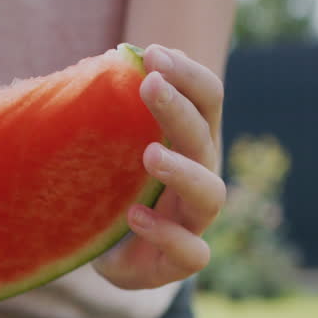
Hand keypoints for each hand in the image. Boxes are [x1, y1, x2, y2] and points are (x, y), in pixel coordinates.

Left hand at [94, 44, 225, 289]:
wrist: (106, 254)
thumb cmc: (110, 186)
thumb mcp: (109, 145)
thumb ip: (112, 111)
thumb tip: (109, 62)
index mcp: (192, 142)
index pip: (208, 99)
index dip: (188, 74)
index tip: (154, 54)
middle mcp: (200, 178)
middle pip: (206, 138)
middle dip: (179, 110)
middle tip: (150, 85)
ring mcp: (192, 222)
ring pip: (211, 194)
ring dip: (183, 171)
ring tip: (150, 155)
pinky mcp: (174, 263)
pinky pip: (193, 254)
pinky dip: (166, 234)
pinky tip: (135, 215)